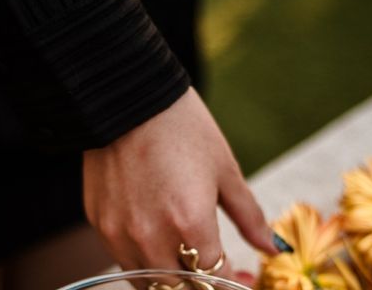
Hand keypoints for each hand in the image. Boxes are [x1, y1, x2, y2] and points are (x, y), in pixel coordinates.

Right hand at [83, 86, 277, 281]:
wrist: (129, 99)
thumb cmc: (183, 128)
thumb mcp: (224, 169)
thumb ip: (250, 216)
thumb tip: (272, 247)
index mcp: (190, 223)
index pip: (214, 279)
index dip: (233, 282)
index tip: (241, 275)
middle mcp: (152, 237)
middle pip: (181, 289)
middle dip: (204, 285)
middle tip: (216, 270)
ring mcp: (120, 234)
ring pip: (149, 283)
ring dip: (173, 279)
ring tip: (186, 258)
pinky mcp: (99, 224)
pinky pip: (124, 261)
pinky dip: (144, 262)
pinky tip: (158, 240)